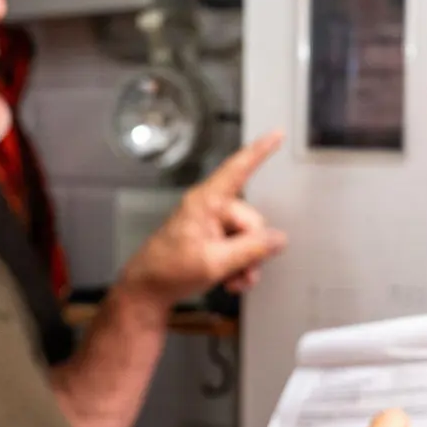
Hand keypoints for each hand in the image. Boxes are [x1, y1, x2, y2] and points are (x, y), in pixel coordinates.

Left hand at [117, 132, 286, 310]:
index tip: (276, 135)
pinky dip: (239, 266)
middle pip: (252, 221)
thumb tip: (278, 239)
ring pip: (249, 239)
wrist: (148, 291)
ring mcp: (211, 225)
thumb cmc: (167, 271)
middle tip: (238, 271)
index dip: (259, 151)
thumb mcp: (214, 262)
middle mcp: (210, 208)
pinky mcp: (212, 240)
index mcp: (206, 202)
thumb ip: (250, 249)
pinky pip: (239, 248)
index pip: (237, 169)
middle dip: (252, 250)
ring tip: (232, 279)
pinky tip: (230, 280)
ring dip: (246, 263)